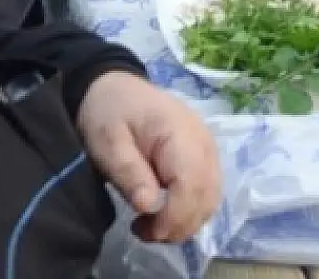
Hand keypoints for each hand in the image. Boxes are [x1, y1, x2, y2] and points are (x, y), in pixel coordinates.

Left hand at [77, 71, 220, 242]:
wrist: (115, 87)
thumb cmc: (109, 112)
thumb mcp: (107, 141)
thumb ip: (129, 172)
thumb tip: (148, 207)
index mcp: (180, 133)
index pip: (192, 185)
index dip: (174, 217)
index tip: (145, 230)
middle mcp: (203, 142)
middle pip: (207, 196)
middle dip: (179, 225)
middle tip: (143, 231)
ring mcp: (208, 148)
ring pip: (211, 199)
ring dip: (186, 222)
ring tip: (151, 226)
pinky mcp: (204, 156)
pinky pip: (207, 191)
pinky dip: (190, 210)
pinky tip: (164, 213)